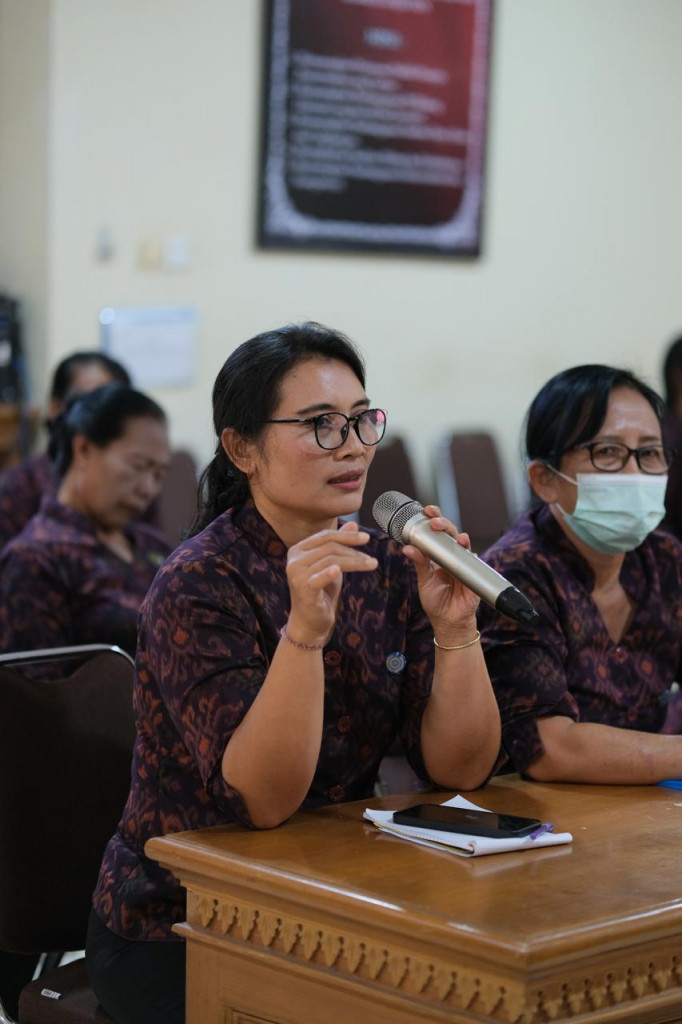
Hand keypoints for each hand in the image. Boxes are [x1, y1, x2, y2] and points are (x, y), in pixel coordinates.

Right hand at [285, 520, 377, 644]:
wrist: (310, 621)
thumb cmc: (321, 592)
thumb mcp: (333, 565)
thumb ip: (340, 545)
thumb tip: (354, 524)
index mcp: (298, 550)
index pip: (325, 536)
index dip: (347, 535)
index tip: (366, 538)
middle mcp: (294, 559)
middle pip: (329, 547)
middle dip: (353, 550)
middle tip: (371, 558)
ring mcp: (296, 574)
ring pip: (331, 560)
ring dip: (354, 562)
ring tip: (371, 565)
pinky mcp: (303, 589)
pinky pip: (319, 577)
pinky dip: (330, 573)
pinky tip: (339, 571)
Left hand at [402, 505, 479, 642]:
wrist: (449, 622)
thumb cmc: (436, 601)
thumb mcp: (424, 581)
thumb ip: (419, 564)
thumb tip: (407, 547)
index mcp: (438, 554)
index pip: (436, 532)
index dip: (432, 518)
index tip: (425, 510)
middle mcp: (452, 555)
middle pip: (449, 532)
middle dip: (442, 522)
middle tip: (433, 519)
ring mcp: (464, 562)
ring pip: (462, 542)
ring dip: (456, 534)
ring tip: (447, 531)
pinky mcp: (473, 572)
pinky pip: (473, 559)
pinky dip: (468, 551)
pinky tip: (464, 545)